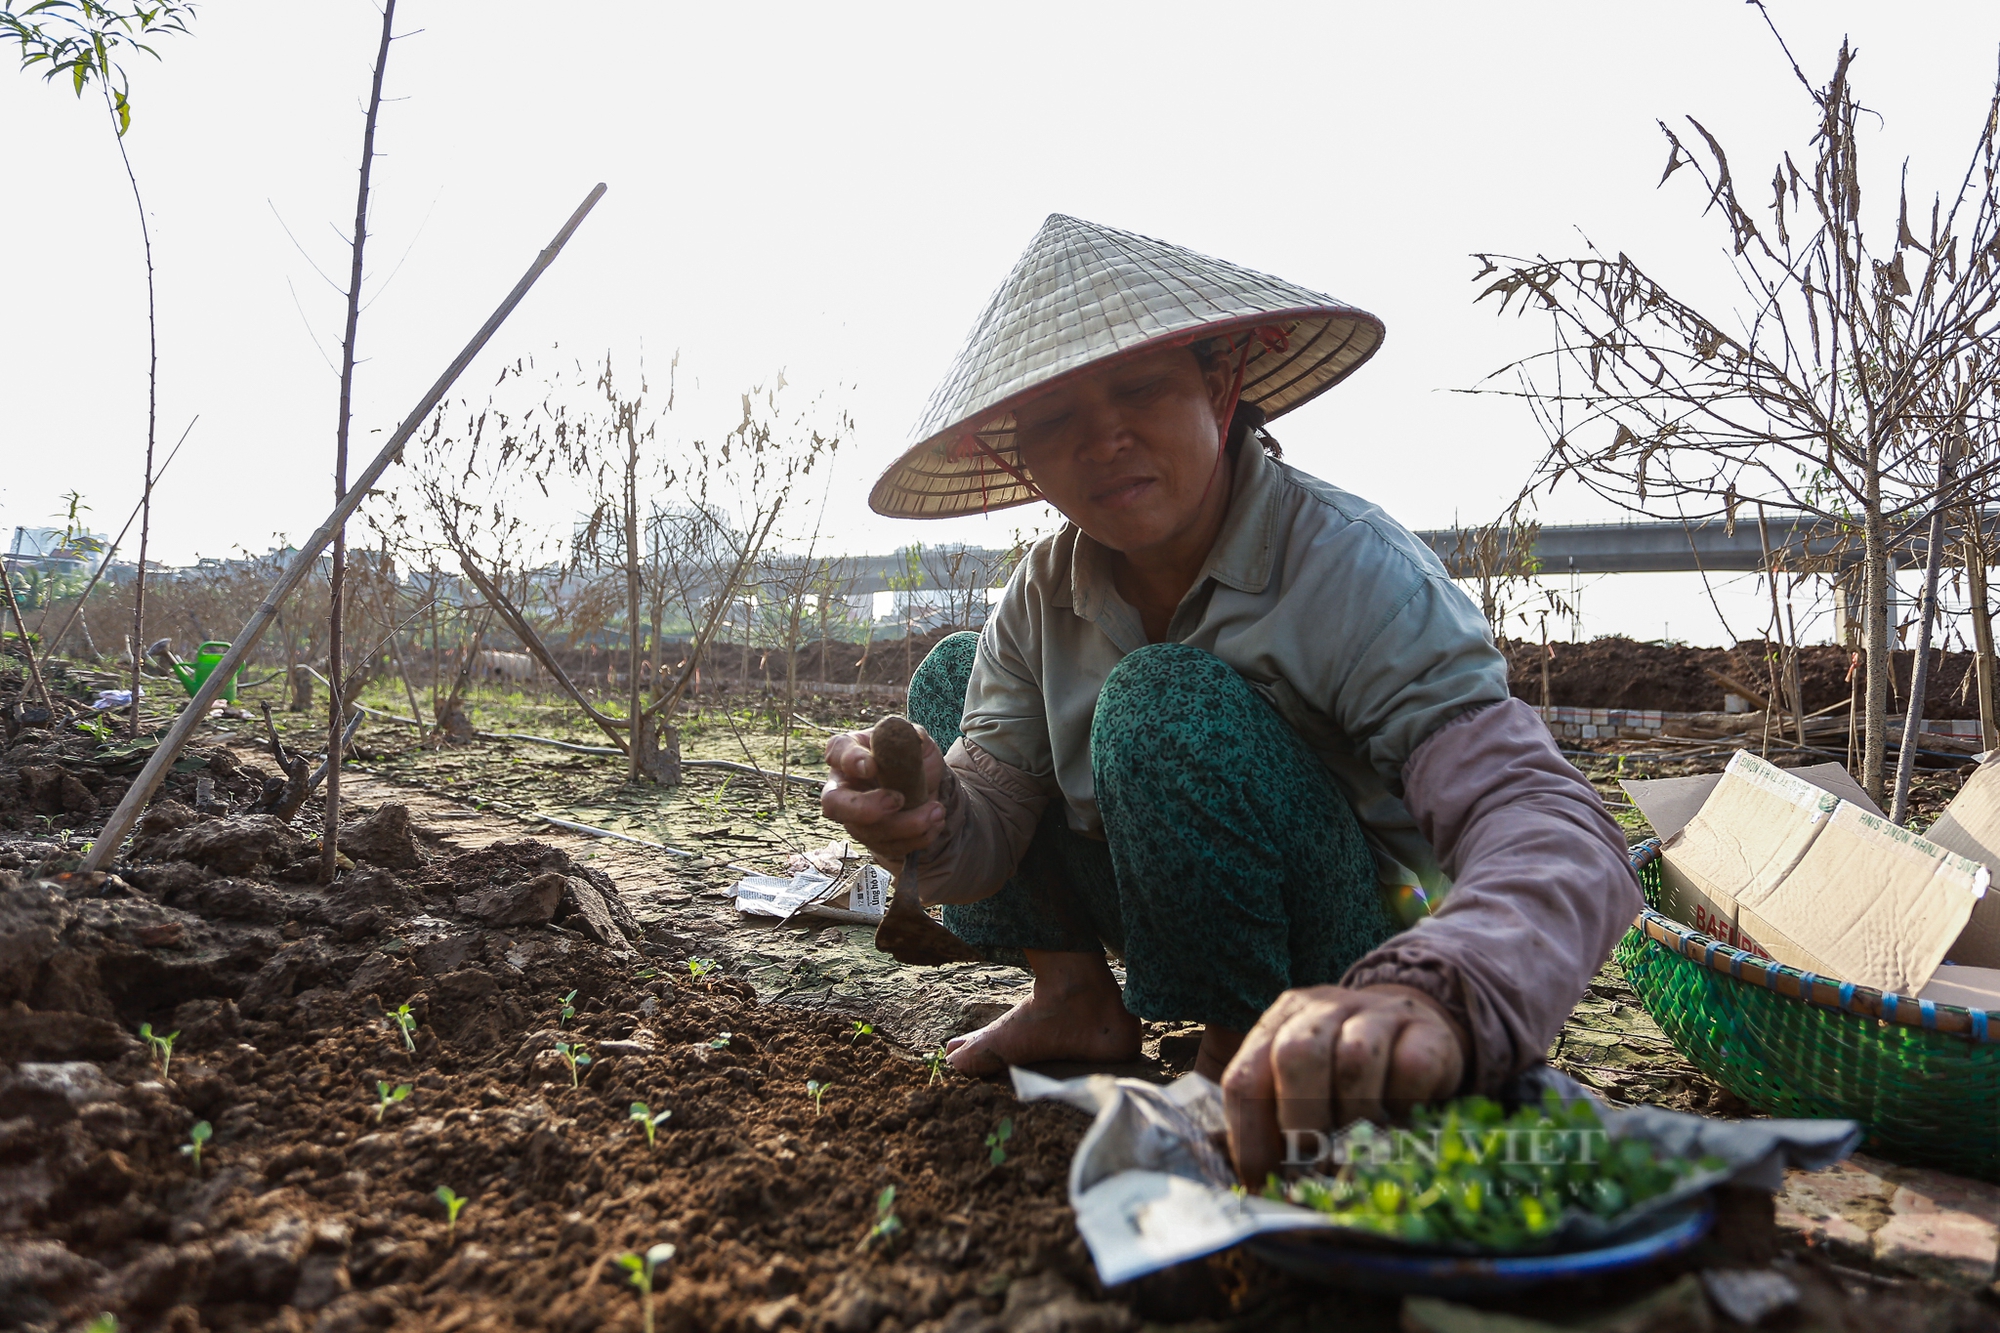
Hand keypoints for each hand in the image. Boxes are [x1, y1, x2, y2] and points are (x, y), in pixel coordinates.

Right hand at [821, 723, 946, 859]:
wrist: (926, 786)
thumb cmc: (911, 757)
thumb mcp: (915, 740)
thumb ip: (911, 736)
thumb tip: (915, 737)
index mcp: (849, 751)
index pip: (838, 752)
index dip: (850, 761)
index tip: (871, 766)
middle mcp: (843, 786)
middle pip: (834, 804)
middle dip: (865, 808)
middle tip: (897, 800)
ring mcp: (855, 818)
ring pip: (868, 831)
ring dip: (907, 825)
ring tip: (936, 810)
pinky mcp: (874, 840)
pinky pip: (889, 847)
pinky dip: (917, 838)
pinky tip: (935, 823)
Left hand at [1220, 983, 1466, 1186]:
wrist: (1419, 1031)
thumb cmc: (1347, 1076)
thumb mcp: (1304, 1088)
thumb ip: (1277, 1127)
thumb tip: (1263, 1192)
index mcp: (1279, 1024)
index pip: (1245, 1079)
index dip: (1251, 1139)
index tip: (1268, 1183)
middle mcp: (1323, 1010)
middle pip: (1296, 1056)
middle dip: (1301, 1123)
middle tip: (1316, 1166)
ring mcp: (1377, 1014)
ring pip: (1354, 1060)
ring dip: (1355, 1119)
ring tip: (1362, 1150)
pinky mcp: (1428, 1031)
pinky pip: (1411, 1068)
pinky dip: (1404, 1106)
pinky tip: (1403, 1121)